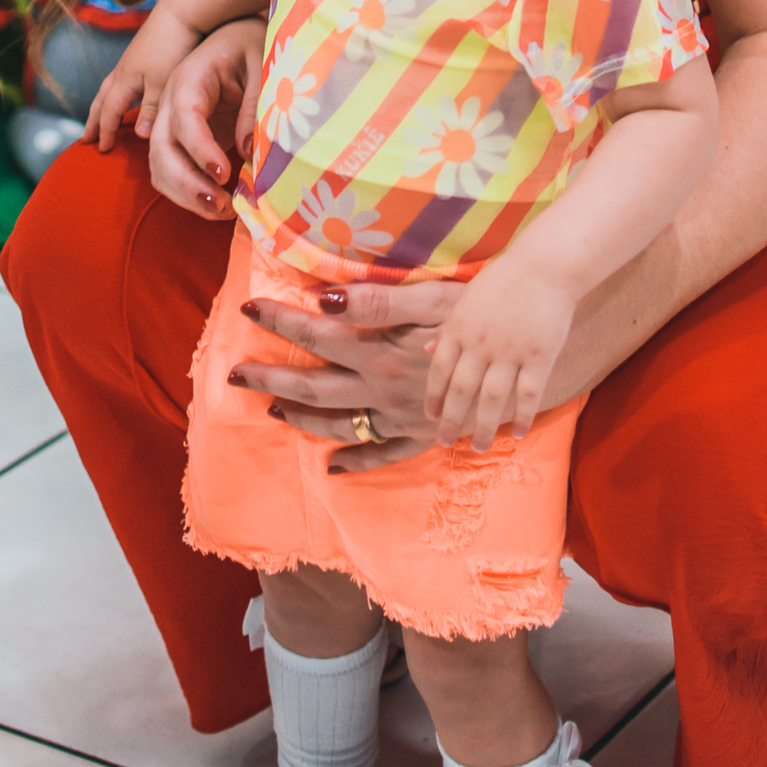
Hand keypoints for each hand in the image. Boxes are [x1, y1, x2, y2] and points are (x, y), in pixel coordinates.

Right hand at [83, 5, 200, 150]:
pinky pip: (120, 78)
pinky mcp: (141, 52)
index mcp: (124, 81)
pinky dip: (115, 92)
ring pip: (109, 88)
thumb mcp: (162, 84)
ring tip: (98, 116)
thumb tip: (137, 135)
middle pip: (102, 101)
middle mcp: (122, 71)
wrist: (181, 11)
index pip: (109, 113)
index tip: (101, 150)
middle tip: (85, 138)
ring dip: (101, 105)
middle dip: (94, 121)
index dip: (105, 132)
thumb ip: (150, 110)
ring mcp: (130, 60)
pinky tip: (124, 91)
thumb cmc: (173, 49)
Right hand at [146, 19, 265, 219]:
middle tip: (223, 206)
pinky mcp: (176, 137)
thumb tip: (248, 151)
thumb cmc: (250, 48)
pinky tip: (214, 205)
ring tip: (222, 212)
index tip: (224, 175)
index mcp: (189, 77)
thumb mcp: (260, 67)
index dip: (200, 149)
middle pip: (161, 147)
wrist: (235, 36)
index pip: (184, 118)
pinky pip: (167, 169)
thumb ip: (254, 107)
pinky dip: (185, 192)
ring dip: (185, 194)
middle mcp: (169, 100)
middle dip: (188, 182)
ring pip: (159, 164)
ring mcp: (168, 120)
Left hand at [231, 280, 468, 469]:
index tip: (248, 310)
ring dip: (302, 419)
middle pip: (314, 387)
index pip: (316, 335)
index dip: (280, 321)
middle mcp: (383, 389)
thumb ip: (376, 303)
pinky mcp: (424, 435)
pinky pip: (384, 455)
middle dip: (271, 380)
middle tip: (235, 377)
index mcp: (379, 352)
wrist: (531, 358)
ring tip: (273, 412)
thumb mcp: (432, 299)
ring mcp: (402, 417)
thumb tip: (327, 301)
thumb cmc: (481, 314)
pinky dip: (357, 462)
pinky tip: (336, 468)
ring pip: (340, 424)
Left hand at [425, 258, 575, 450]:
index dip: (434, 397)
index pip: (440, 370)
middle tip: (445, 442)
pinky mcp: (539, 356)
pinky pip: (528, 394)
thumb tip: (425, 348)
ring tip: (480, 447)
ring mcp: (510, 352)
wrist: (544, 266)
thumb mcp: (465, 297)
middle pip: (462, 391)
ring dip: (484, 427)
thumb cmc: (504, 279)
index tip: (431, 417)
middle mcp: (480, 344)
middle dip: (451, 421)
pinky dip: (523, 416)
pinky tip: (518, 433)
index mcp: (459, 328)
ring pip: (493, 400)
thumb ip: (447, 326)